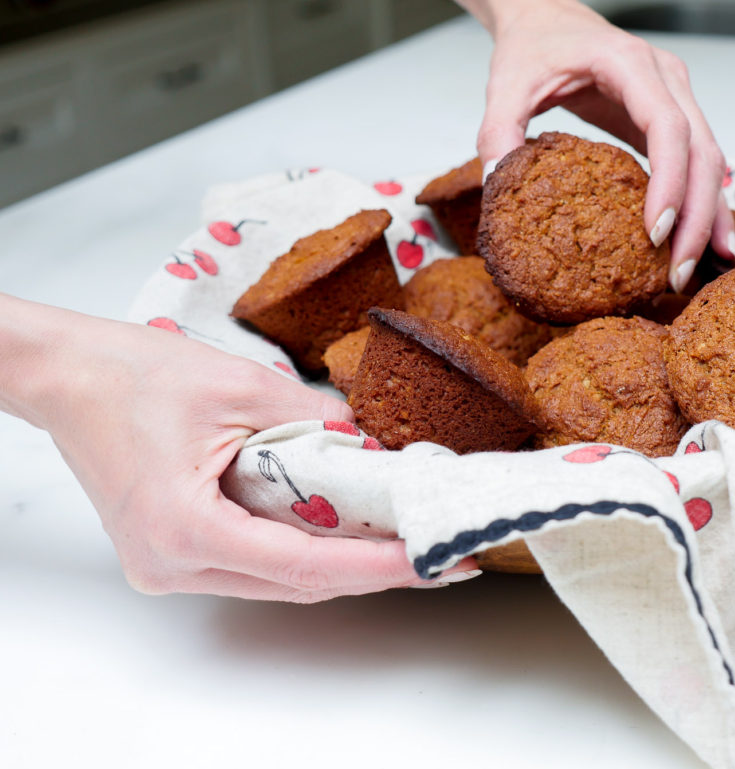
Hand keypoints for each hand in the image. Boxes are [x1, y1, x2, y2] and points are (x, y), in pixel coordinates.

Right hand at [8, 301, 475, 601]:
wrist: (73, 375)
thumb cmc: (138, 375)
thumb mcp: (246, 387)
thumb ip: (318, 425)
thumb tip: (378, 452)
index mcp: (185, 527)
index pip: (305, 565)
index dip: (378, 566)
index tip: (432, 559)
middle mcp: (172, 563)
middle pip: (298, 583)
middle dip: (373, 569)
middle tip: (437, 552)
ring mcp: (168, 566)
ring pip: (279, 580)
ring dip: (341, 561)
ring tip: (404, 542)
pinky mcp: (172, 553)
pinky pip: (255, 564)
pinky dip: (304, 547)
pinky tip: (347, 529)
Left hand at [478, 0, 734, 292]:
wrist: (547, 18)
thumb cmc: (533, 45)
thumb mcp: (506, 83)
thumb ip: (498, 130)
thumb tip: (498, 182)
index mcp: (630, 63)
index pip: (667, 126)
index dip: (668, 181)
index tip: (654, 232)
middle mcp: (667, 78)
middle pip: (702, 152)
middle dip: (697, 216)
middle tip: (678, 272)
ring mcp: (678, 98)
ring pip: (711, 162)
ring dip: (709, 218)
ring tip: (698, 271)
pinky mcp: (673, 120)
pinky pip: (700, 165)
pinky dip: (706, 205)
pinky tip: (709, 245)